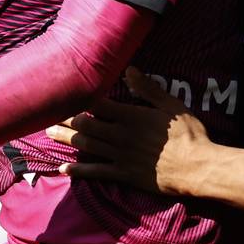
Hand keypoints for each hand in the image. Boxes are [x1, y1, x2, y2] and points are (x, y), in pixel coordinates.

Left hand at [47, 67, 213, 195]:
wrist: (197, 167)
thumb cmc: (188, 133)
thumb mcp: (171, 105)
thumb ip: (148, 88)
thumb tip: (129, 69)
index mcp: (131, 116)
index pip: (98, 104)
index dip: (80, 98)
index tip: (64, 92)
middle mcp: (120, 135)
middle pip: (86, 126)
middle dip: (65, 119)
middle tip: (46, 115)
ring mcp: (120, 156)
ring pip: (87, 146)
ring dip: (66, 139)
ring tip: (49, 134)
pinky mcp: (124, 174)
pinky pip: (97, 172)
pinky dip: (79, 171)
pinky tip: (63, 168)